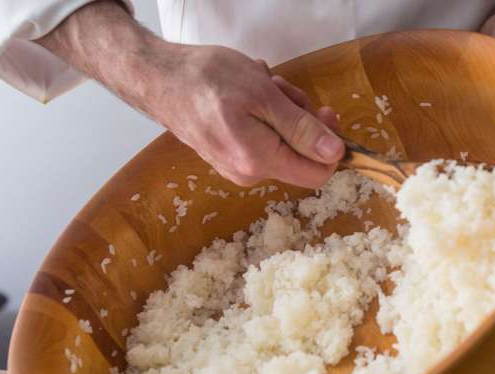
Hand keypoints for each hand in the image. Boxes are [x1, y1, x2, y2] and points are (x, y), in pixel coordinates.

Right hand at [37, 1, 343, 187]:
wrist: (158, 77)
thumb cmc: (207, 80)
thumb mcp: (263, 96)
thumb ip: (302, 129)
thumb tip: (336, 153)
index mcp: (259, 162)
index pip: (316, 173)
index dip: (330, 146)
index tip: (325, 113)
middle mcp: (249, 174)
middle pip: (300, 155)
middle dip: (300, 119)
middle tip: (281, 89)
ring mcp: (237, 167)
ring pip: (282, 143)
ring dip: (281, 112)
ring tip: (259, 86)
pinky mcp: (229, 156)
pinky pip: (263, 140)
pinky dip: (265, 115)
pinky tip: (247, 96)